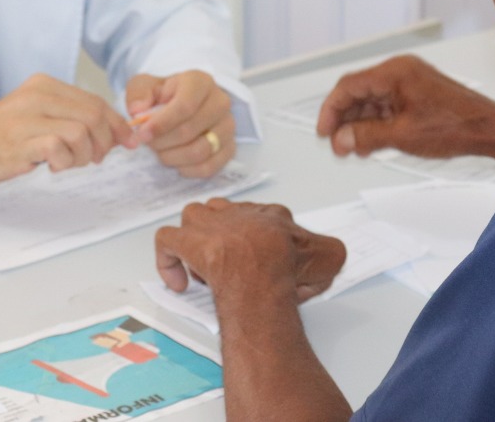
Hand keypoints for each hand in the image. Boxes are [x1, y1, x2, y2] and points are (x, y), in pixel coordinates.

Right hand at [0, 73, 130, 188]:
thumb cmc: (1, 137)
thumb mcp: (39, 117)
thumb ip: (72, 119)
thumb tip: (115, 133)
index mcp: (45, 85)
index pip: (96, 102)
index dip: (117, 125)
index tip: (128, 141)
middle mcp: (37, 95)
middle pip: (94, 116)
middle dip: (104, 142)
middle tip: (94, 159)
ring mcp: (27, 118)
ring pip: (81, 132)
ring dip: (83, 155)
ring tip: (67, 163)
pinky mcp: (18, 141)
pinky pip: (59, 147)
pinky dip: (64, 161)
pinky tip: (51, 166)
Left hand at [126, 70, 235, 176]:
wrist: (182, 105)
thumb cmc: (162, 95)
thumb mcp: (144, 85)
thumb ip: (138, 94)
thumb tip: (138, 111)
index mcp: (200, 82)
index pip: (185, 106)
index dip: (161, 124)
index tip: (143, 134)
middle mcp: (220, 102)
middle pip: (189, 131)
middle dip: (162, 141)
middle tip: (148, 142)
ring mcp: (228, 126)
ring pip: (200, 151)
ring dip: (172, 157)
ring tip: (160, 151)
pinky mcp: (229, 148)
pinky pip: (209, 167)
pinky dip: (187, 169)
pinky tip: (175, 161)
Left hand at [155, 198, 345, 303]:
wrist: (266, 275)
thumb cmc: (290, 270)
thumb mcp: (329, 258)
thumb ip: (328, 252)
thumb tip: (323, 258)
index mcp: (269, 216)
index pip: (260, 219)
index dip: (259, 244)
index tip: (263, 268)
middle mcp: (239, 214)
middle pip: (224, 216)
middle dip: (225, 239)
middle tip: (232, 269)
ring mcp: (211, 225)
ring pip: (194, 219)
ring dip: (196, 242)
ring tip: (206, 270)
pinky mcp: (189, 241)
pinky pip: (166, 241)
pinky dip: (168, 260)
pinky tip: (179, 282)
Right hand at [315, 55, 494, 166]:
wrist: (489, 128)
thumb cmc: (455, 127)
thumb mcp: (402, 136)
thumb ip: (366, 136)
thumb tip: (341, 139)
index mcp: (394, 72)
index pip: (348, 86)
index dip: (331, 110)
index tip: (323, 132)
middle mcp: (400, 70)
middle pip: (359, 92)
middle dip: (345, 120)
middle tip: (338, 146)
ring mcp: (410, 80)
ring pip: (372, 99)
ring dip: (360, 123)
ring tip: (354, 149)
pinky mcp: (418, 91)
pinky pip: (388, 103)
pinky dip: (377, 121)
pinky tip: (372, 143)